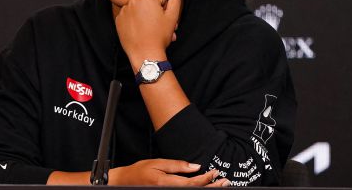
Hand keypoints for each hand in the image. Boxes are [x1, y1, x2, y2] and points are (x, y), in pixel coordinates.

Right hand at [109, 158, 229, 186]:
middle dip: (212, 187)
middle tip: (225, 181)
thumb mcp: (157, 163)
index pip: (192, 183)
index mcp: (167, 183)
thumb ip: (177, 165)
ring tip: (220, 185)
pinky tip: (204, 188)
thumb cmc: (140, 171)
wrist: (126, 182)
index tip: (215, 172)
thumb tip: (195, 166)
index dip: (206, 178)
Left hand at [115, 0, 181, 62]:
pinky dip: (133, 21)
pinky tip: (139, 31)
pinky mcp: (118, 19)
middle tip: (158, 25)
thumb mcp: (173, 16)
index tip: (163, 19)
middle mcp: (133, 0)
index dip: (164, 9)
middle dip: (154, 12)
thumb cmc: (160, 36)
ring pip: (138, 9)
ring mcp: (124, 10)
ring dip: (144, 16)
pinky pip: (128, 17)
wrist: (145, 53)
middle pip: (147, 3)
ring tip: (149, 29)